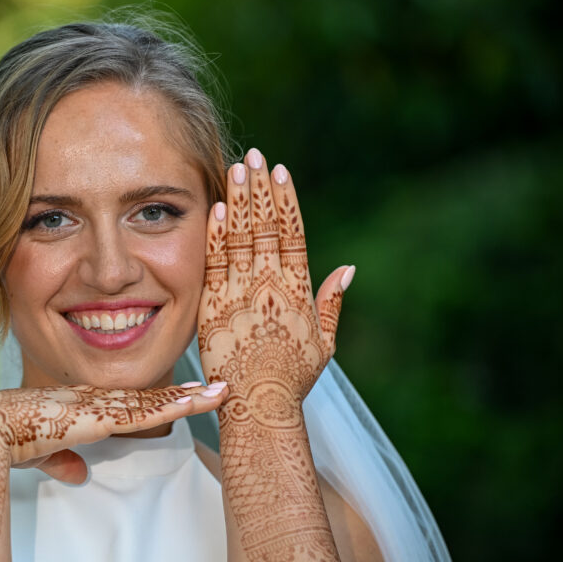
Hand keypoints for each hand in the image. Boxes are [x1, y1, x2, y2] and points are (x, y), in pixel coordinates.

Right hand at [0, 383, 226, 483]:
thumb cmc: (6, 438)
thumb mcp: (40, 454)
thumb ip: (61, 460)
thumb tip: (78, 473)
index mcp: (82, 406)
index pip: (129, 402)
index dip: (159, 400)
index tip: (185, 397)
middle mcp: (95, 400)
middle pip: (150, 397)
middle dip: (185, 394)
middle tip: (219, 389)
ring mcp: (100, 405)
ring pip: (155, 400)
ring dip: (191, 398)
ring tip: (223, 393)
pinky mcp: (102, 416)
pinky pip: (147, 411)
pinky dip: (176, 406)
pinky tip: (199, 403)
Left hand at [198, 147, 352, 428]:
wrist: (260, 406)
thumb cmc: (293, 379)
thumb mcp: (324, 343)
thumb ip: (333, 303)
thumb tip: (348, 269)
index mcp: (298, 290)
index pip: (292, 234)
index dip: (286, 201)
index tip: (281, 172)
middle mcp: (271, 286)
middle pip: (265, 227)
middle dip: (260, 189)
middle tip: (254, 155)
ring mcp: (241, 294)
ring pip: (240, 238)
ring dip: (238, 201)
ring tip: (237, 168)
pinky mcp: (214, 306)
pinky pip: (214, 264)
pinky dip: (215, 236)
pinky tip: (216, 209)